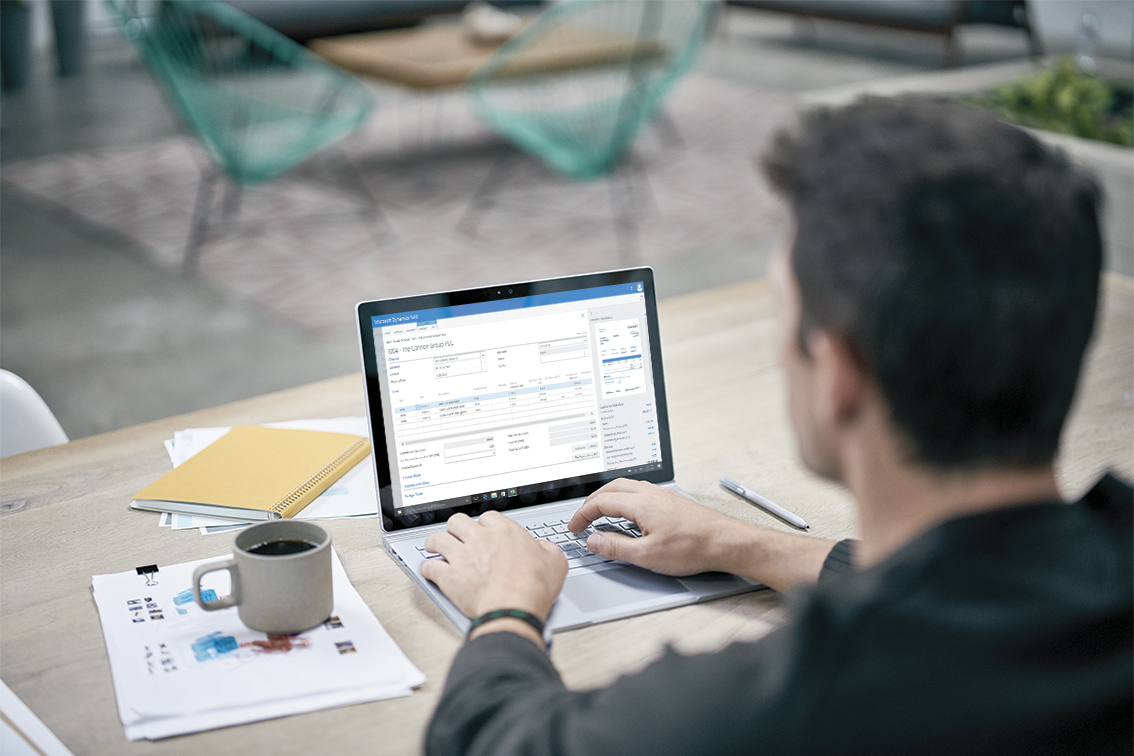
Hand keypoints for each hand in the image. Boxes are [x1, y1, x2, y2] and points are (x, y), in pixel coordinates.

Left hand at [421, 511, 567, 622]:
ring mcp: (462, 557)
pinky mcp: (449, 577)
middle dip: (455, 527)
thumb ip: (546, 549)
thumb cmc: (534, 587)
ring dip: (434, 542)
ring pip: (438, 539)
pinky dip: (428, 568)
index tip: (484, 531)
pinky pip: (430, 566)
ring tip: (434, 545)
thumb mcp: (555, 561)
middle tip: (456, 534)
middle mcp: (480, 539)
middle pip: (458, 521)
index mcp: (505, 532)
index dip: (485, 525)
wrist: (514, 609)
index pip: (487, 517)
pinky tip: (430, 570)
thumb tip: (543, 548)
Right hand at [569, 478, 836, 590]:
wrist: (725, 541)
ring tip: (600, 516)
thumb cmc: (693, 547)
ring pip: (626, 487)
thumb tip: (594, 541)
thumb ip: (616, 547)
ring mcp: (662, 495)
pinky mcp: (672, 501)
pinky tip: (628, 515)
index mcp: (640, 503)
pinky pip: (639, 492)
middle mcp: (650, 493)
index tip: (574, 528)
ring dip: (608, 499)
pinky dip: (624, 500)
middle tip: (582, 519)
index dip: (583, 515)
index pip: (601, 502)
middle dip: (592, 502)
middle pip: (611, 488)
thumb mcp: (647, 555)